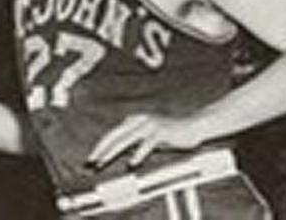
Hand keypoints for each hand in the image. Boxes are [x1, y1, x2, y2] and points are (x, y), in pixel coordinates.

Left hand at [86, 113, 201, 168]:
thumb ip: (134, 143)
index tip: (91, 159)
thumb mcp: (149, 138)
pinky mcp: (160, 132)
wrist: (194, 125)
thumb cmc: (172, 133)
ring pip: (125, 139)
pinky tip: (131, 164)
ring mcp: (149, 125)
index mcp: (134, 121)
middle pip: (114, 136)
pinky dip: (137, 154)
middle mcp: (138, 121)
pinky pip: (146, 144)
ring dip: (112, 152)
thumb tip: (119, 154)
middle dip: (100, 150)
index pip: (112, 134)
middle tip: (90, 162)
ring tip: (102, 162)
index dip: (100, 147)